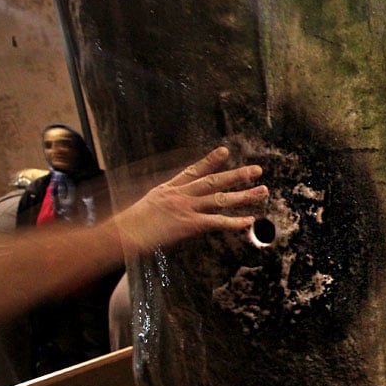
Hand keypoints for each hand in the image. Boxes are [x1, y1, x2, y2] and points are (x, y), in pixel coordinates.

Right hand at [112, 146, 267, 254]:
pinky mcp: (189, 224)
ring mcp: (186, 208)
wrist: (122, 234)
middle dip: (237, 175)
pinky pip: (217, 222)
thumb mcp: (147, 208)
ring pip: (220, 199)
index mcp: (169, 189)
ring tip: (263, 190)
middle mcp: (180, 195)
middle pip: (213, 181)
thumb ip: (164, 206)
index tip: (224, 151)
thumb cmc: (129, 225)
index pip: (193, 171)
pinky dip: (234, 222)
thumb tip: (173, 210)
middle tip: (257, 170)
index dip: (210, 161)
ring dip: (244, 195)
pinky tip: (249, 220)